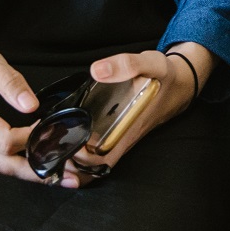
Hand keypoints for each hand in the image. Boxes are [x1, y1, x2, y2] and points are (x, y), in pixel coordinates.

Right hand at [0, 20, 41, 179]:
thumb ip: (10, 81)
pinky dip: (15, 166)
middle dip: (36, 172)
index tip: (49, 128)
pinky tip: (33, 165)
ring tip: (57, 176)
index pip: (3, 140)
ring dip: (28, 174)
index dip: (29, 139)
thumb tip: (31, 105)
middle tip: (67, 174)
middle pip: (3, 164)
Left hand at [62, 42, 209, 185]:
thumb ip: (125, 65)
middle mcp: (123, 139)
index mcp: (128, 129)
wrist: (182, 83)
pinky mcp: (119, 131)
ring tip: (50, 140)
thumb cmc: (165, 76)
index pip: (101, 161)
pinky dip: (81, 147)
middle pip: (93, 167)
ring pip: (94, 161)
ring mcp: (120, 137)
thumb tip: (96, 70)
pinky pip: (99, 149)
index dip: (78, 160)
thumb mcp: (150, 63)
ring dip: (72, 157)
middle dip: (68, 162)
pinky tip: (67, 132)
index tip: (61, 141)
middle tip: (47, 143)